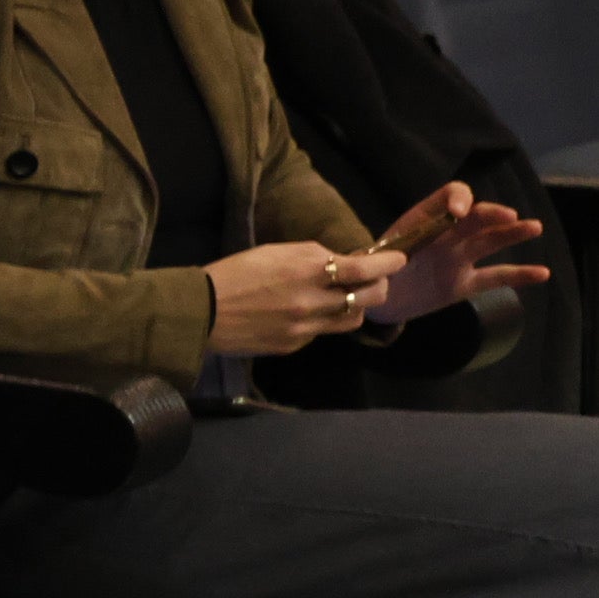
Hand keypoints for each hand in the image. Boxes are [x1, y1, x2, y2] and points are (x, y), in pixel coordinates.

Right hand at [204, 237, 402, 352]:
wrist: (200, 312)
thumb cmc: (233, 273)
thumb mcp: (275, 252)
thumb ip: (313, 256)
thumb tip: (342, 261)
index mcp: (307, 270)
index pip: (365, 269)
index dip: (389, 263)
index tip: (398, 259)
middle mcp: (313, 301)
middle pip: (370, 297)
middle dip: (378, 286)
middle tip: (373, 281)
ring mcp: (306, 328)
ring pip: (352, 319)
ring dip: (355, 306)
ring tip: (342, 299)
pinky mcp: (294, 345)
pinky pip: (322, 332)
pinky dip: (322, 321)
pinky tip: (301, 314)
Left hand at [363, 181, 548, 323]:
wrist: (373, 299)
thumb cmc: (372, 270)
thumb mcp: (376, 254)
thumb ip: (389, 250)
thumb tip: (396, 256)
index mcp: (425, 220)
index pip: (449, 196)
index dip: (458, 200)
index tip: (459, 213)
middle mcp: (447, 234)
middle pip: (476, 218)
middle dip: (491, 215)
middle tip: (508, 217)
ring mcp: (458, 258)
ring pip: (490, 242)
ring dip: (512, 234)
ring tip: (534, 227)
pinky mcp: (464, 284)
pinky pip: (495, 276)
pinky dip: (519, 274)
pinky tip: (542, 272)